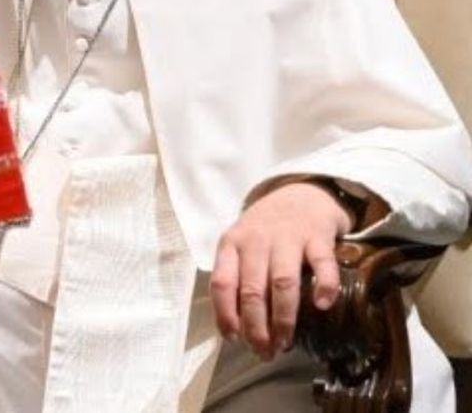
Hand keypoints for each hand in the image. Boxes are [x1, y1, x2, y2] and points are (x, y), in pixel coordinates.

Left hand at [210, 181, 353, 360]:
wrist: (300, 193)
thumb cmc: (266, 231)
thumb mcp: (241, 246)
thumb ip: (236, 277)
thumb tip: (233, 328)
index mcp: (232, 244)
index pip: (222, 282)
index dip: (225, 313)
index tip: (234, 338)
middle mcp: (256, 240)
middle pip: (252, 289)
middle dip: (256, 326)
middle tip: (264, 351)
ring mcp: (288, 237)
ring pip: (282, 282)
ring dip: (283, 317)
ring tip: (285, 342)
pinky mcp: (318, 236)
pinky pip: (322, 263)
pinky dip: (324, 286)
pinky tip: (323, 306)